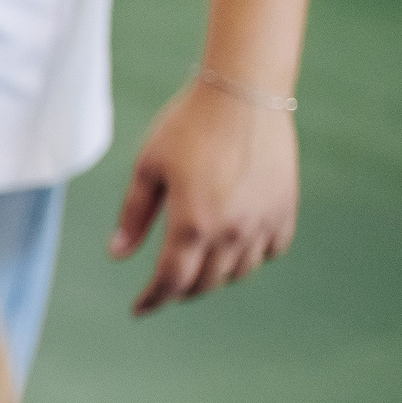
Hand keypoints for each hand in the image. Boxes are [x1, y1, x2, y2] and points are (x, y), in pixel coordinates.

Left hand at [110, 80, 298, 315]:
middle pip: (204, 283)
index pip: (170, 281)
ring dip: (214, 277)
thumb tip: (116, 255)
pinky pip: (271, 251)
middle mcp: (231, 230)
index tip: (139, 309)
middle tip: (164, 286)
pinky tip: (235, 248)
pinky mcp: (285, 208)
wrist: (244, 93)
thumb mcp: (148, 167)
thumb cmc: (188, 125)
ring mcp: (262, 221)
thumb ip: (133, 215)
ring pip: (238, 272)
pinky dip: (251, 257)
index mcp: (191, 223)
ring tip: (197, 265)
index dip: (152, 300)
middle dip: (180, 291)